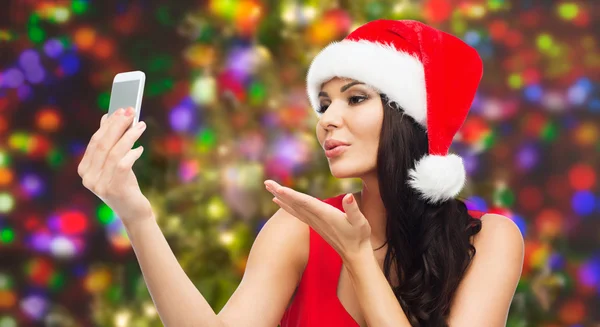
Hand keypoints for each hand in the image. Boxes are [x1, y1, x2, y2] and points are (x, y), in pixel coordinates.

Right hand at [78, 107, 152, 226]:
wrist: (133, 212)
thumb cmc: (125, 185)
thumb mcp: (114, 164)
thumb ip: (109, 144)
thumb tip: (107, 118)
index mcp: (84, 170)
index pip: (95, 142)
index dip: (108, 125)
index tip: (119, 110)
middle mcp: (88, 178)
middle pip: (103, 145)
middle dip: (118, 125)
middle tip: (131, 112)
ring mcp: (99, 185)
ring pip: (114, 152)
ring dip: (129, 135)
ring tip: (141, 125)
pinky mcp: (114, 189)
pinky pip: (123, 164)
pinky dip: (133, 153)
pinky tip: (140, 148)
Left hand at [264, 180, 371, 261]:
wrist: (355, 254)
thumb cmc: (359, 236)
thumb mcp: (360, 221)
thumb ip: (353, 209)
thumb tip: (349, 196)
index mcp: (325, 214)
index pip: (306, 203)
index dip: (292, 195)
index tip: (279, 188)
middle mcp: (316, 218)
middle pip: (295, 203)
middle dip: (281, 192)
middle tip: (266, 182)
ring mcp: (314, 222)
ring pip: (293, 207)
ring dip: (281, 197)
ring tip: (269, 187)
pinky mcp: (314, 224)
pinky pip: (296, 212)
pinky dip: (286, 205)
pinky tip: (278, 200)